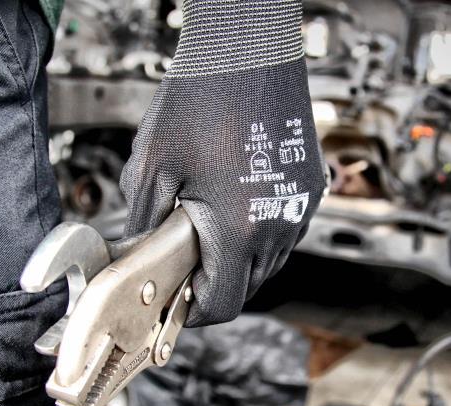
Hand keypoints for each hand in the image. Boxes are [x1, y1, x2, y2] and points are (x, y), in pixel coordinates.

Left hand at [120, 2, 325, 326]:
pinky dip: (259, 238)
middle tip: (187, 265)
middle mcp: (279, 223)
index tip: (179, 304)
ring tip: (209, 235)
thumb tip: (140, 254)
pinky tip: (237, 213)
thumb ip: (143, 222)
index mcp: (240, 227)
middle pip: (248, 287)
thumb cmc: (203, 96)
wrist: (249, 48)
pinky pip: (284, 234)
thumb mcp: (154, 164)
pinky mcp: (310, 188)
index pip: (223, 303)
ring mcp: (300, 206)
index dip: (196, 313)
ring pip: (269, 264)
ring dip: (238, 263)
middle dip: (215, 285)